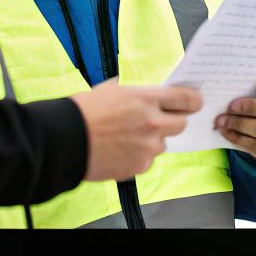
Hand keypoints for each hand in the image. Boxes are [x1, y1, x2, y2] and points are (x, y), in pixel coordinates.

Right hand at [70, 82, 202, 181]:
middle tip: (155, 120)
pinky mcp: (139, 166)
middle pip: (181, 124)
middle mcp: (152, 123)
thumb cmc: (83, 111)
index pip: (187, 99)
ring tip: (126, 137)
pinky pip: (148, 160)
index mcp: (146, 99)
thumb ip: (137, 91)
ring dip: (152, 140)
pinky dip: (139, 156)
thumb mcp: (111, 88)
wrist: (63, 140)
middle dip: (172, 121)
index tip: (192, 102)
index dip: (192, 101)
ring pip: (163, 144)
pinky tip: (119, 150)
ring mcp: (147, 147)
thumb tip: (151, 92)